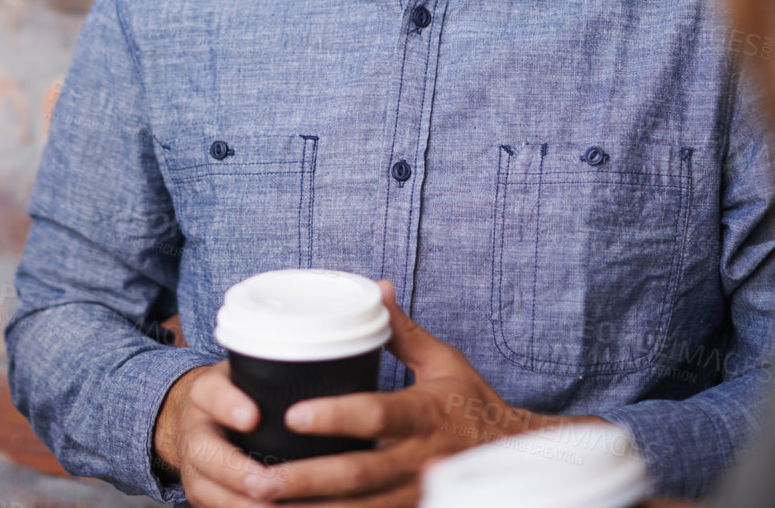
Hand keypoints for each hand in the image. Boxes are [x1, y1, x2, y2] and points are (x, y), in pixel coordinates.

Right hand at [151, 362, 274, 507]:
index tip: (252, 417)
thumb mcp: (246, 373)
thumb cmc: (239, 394)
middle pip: (204, 452)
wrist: (200, 418)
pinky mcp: (199, 492)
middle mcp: (193, 429)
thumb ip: (272, 373)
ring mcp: (191, 465)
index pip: (211, 394)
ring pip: (204, 489)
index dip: (229, 406)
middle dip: (235, 471)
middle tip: (267, 484)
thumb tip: (323, 369)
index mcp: (205, 392)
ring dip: (237, 504)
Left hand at [244, 280, 607, 506]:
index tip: (293, 415)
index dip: (334, 417)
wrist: (514, 454)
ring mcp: (415, 492)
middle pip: (357, 475)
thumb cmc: (471, 404)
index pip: (375, 414)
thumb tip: (377, 288)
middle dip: (306, 480)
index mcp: (424, 414)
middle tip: (259, 479)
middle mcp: (418, 458)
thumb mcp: (444, 362)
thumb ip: (405, 332)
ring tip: (263, 505)